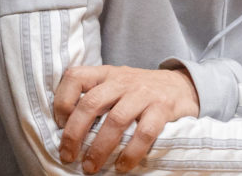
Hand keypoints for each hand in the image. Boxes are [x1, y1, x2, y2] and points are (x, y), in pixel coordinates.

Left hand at [54, 64, 199, 173]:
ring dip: (99, 148)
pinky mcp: (163, 108)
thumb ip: (96, 96)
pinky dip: (131, 153)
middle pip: (91, 103)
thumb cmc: (141, 91)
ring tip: (91, 167)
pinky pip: (144, 133)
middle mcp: (123, 80)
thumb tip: (65, 128)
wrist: (182, 85)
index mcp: (107, 74)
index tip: (58, 124)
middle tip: (68, 156)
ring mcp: (144, 93)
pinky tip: (122, 166)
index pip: (75, 77)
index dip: (61, 102)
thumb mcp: (117, 83)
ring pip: (115, 120)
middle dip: (74, 134)